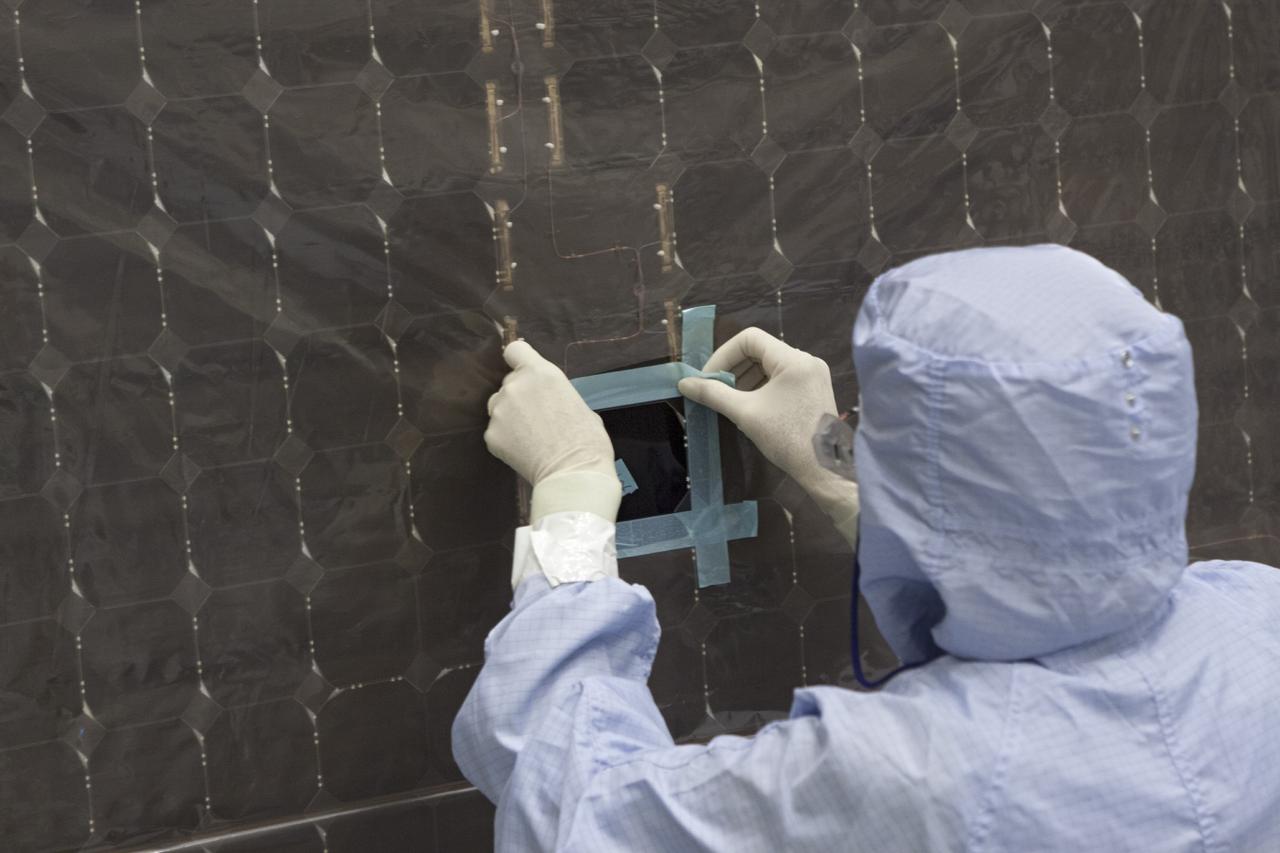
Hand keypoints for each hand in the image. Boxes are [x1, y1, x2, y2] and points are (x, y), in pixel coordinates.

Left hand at [486, 341, 621, 523]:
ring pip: (499, 407)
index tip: (523, 369)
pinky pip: (496, 431)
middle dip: (520, 396)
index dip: (518, 360)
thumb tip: (548, 401)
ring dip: (510, 416)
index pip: (515, 350)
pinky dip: (506, 439)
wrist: (574, 473)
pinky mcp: (491, 435)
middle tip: (538, 417)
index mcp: (541, 373)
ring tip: (530, 436)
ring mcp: (499, 411)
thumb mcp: (578, 403)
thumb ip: (555, 393)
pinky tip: (524, 451)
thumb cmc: (588, 440)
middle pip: (509, 382)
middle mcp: (515, 386)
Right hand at [678, 328, 858, 543]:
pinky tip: (749, 405)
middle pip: (760, 351)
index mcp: (793, 359)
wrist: (824, 468)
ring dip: (745, 378)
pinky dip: (761, 387)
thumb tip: (684, 383)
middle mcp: (806, 360)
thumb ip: (713, 394)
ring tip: (729, 400)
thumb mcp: (745, 413)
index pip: (749, 339)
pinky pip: (781, 378)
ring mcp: (812, 375)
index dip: (723, 354)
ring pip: (770, 365)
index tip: (708, 378)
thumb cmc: (786, 438)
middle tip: (715, 390)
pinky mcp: (813, 390)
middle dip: (733, 368)